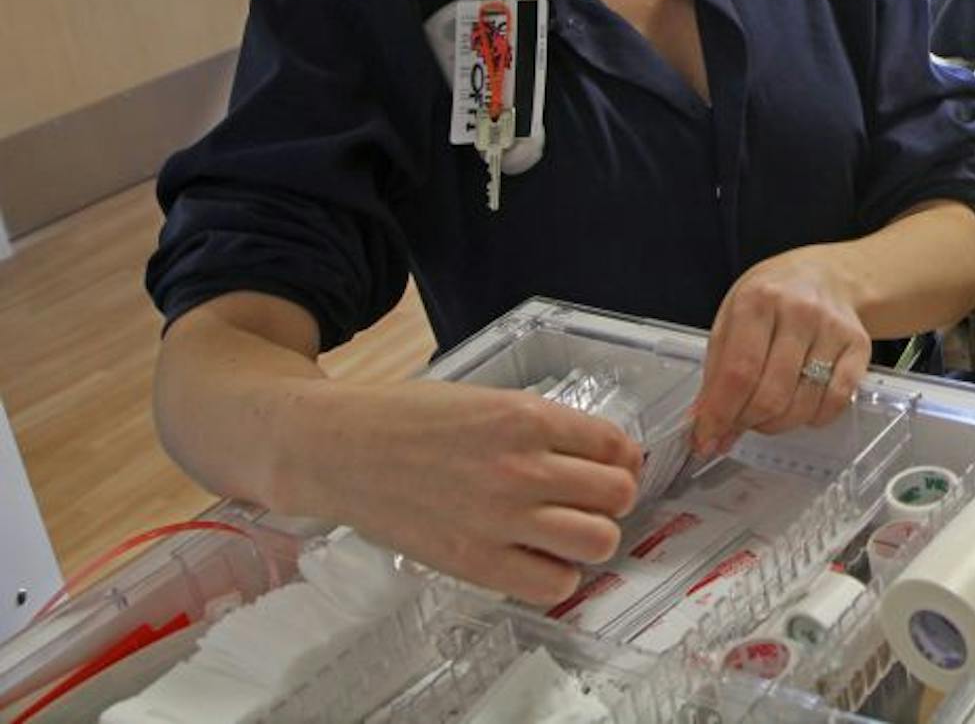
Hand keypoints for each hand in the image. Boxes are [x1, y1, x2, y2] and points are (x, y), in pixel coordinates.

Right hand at [291, 379, 642, 604]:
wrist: (339, 449)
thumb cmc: (408, 420)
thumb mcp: (488, 400)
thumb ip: (542, 426)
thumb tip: (600, 453)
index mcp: (526, 418)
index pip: (616, 446)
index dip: (623, 459)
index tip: (615, 466)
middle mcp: (522, 467)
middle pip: (619, 495)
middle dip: (613, 498)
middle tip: (591, 499)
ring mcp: (499, 518)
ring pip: (598, 540)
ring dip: (593, 537)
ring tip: (570, 531)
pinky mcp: (474, 561)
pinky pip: (552, 584)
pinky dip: (558, 576)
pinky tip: (540, 559)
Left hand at [692, 246, 872, 458]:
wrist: (828, 276)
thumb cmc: (772, 299)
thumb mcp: (732, 318)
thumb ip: (716, 370)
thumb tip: (704, 424)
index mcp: (758, 300)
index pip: (738, 372)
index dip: (720, 414)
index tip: (707, 440)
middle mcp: (799, 311)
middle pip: (770, 395)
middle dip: (748, 423)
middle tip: (738, 427)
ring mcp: (833, 329)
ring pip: (802, 405)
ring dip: (777, 424)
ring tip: (767, 414)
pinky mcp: (860, 347)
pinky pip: (835, 402)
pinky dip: (813, 418)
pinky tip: (801, 407)